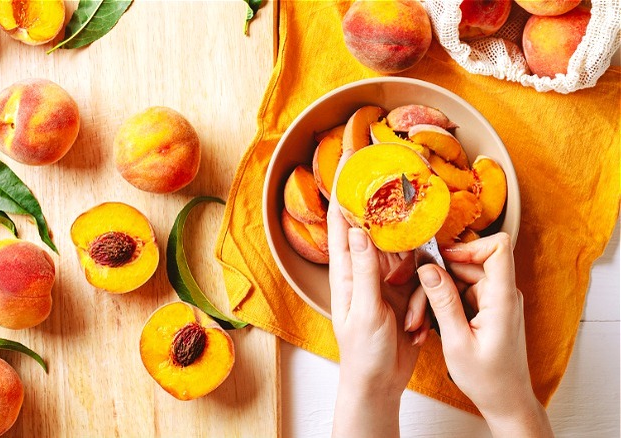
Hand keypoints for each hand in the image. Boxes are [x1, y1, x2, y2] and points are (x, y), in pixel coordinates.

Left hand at [328, 153, 429, 437]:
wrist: (380, 383)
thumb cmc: (363, 352)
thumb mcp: (366, 310)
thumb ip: (364, 271)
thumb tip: (358, 229)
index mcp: (347, 273)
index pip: (340, 226)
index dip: (342, 195)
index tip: (346, 165)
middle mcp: (365, 271)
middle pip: (376, 231)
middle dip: (386, 213)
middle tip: (399, 183)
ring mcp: (386, 282)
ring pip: (404, 253)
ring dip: (411, 262)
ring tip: (415, 263)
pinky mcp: (406, 295)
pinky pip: (421, 277)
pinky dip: (423, 289)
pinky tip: (420, 312)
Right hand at [417, 233, 552, 436]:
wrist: (505, 400)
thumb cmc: (488, 379)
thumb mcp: (457, 342)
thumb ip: (443, 302)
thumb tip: (428, 269)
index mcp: (502, 299)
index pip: (498, 248)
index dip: (468, 247)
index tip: (440, 259)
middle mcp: (501, 294)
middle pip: (467, 264)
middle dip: (437, 279)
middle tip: (415, 306)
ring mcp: (494, 300)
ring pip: (458, 279)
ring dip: (435, 295)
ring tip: (419, 323)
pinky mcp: (485, 307)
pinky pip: (459, 293)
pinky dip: (442, 305)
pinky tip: (428, 325)